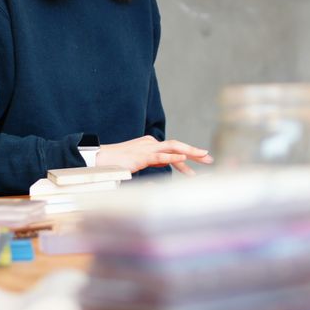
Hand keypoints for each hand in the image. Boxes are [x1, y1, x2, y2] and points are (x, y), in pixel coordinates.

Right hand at [95, 136, 213, 174]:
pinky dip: (173, 157)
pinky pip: (160, 156)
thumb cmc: (117, 163)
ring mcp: (146, 148)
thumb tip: (166, 166)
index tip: (203, 161)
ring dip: (189, 152)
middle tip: (210, 159)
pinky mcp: (141, 156)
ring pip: (173, 147)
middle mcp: (151, 144)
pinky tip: (184, 160)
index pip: (174, 150)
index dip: (189, 156)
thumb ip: (154, 162)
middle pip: (177, 145)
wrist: (99, 159)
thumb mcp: (140, 162)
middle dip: (195, 151)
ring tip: (203, 156)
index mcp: (151, 145)